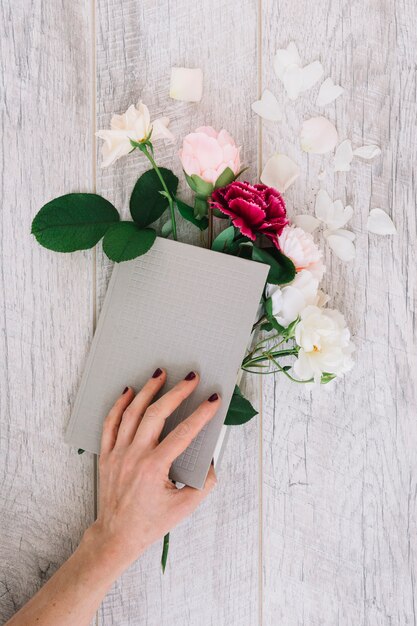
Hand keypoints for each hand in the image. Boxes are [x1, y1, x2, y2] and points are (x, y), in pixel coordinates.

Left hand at [83, 368, 218, 572]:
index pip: (184, 433)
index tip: (213, 400)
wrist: (117, 535)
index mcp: (154, 468)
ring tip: (161, 374)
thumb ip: (204, 484)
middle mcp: (134, 456)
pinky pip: (110, 423)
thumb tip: (211, 460)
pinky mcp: (107, 455)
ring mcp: (118, 453)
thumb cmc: (150, 523)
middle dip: (176, 392)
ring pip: (132, 413)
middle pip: (156, 414)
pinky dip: (119, 405)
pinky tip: (129, 391)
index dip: (201, 414)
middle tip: (191, 378)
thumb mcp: (185, 507)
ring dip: (148, 390)